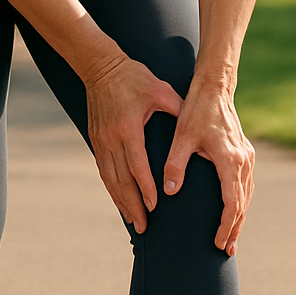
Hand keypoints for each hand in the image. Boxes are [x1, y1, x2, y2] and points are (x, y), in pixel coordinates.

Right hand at [84, 53, 183, 232]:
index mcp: (128, 128)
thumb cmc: (134, 77)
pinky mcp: (96, 140)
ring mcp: (101, 141)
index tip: (155, 206)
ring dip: (121, 202)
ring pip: (110, 180)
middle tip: (144, 228)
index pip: (137, 165)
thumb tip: (198, 123)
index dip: (145, 188)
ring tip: (133, 222)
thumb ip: (177, 108)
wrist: (100, 66)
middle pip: (121, 180)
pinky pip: (104, 171)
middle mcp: (111, 139)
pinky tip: (120, 202)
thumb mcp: (159, 90)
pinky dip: (112, 189)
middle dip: (133, 205)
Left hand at [162, 85, 255, 255]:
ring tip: (231, 240)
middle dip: (235, 229)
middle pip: (243, 204)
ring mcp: (247, 158)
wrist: (215, 89)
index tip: (216, 242)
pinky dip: (241, 203)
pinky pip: (246, 186)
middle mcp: (244, 161)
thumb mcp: (182, 136)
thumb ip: (175, 164)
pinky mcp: (245, 154)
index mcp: (230, 160)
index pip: (232, 203)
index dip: (225, 225)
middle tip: (227, 251)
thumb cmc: (197, 111)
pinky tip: (235, 213)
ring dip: (240, 218)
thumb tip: (168, 190)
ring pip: (247, 196)